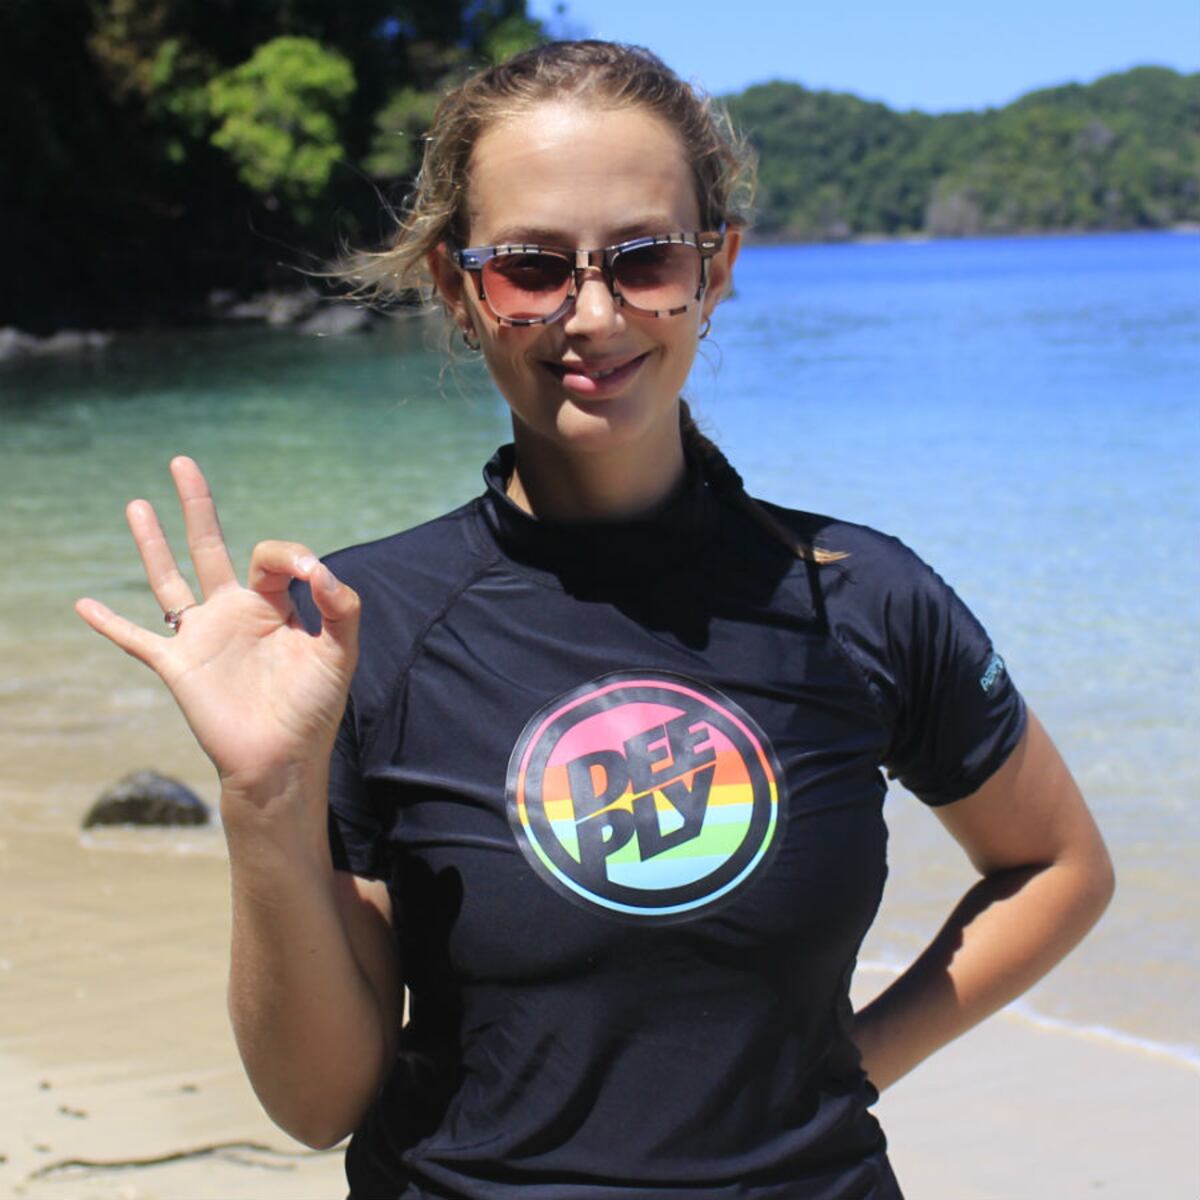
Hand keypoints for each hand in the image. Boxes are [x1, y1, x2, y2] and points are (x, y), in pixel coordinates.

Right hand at [75, 456, 359, 800]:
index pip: (271, 557)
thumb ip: (339, 606)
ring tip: (137, 503)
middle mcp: (234, 613)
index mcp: (273, 607)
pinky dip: (108, 624)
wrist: (283, 758)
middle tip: (183, 463)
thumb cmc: (314, 707)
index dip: (290, 556)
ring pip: (169, 579)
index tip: (309, 576)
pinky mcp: (178, 666)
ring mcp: (202, 637)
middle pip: (209, 547)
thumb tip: (317, 569)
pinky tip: (83, 604)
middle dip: (197, 506)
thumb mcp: (340, 652)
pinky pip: (136, 639)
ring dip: (152, 543)